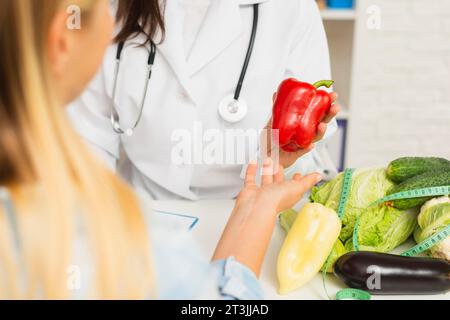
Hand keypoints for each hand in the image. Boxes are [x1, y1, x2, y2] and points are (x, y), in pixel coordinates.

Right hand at [212, 159, 321, 275]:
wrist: (257, 206)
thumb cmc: (276, 200)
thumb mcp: (298, 188)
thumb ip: (307, 181)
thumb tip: (318, 177)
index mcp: (288, 194)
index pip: (294, 187)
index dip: (297, 180)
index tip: (298, 174)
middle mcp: (275, 194)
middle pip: (278, 182)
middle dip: (280, 173)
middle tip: (280, 164)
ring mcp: (262, 192)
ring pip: (265, 179)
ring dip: (267, 169)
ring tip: (268, 159)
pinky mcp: (250, 190)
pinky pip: (251, 178)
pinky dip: (251, 170)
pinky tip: (254, 163)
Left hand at [265, 93, 339, 167]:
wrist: (264, 154)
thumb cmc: (270, 139)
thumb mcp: (272, 121)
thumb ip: (276, 109)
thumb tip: (277, 94)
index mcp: (303, 122)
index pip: (317, 111)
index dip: (326, 103)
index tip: (332, 95)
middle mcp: (305, 132)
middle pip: (322, 122)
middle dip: (330, 114)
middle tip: (335, 107)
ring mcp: (303, 142)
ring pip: (316, 137)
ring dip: (321, 131)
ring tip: (322, 125)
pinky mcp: (298, 153)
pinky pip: (304, 151)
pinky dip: (307, 148)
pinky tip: (310, 145)